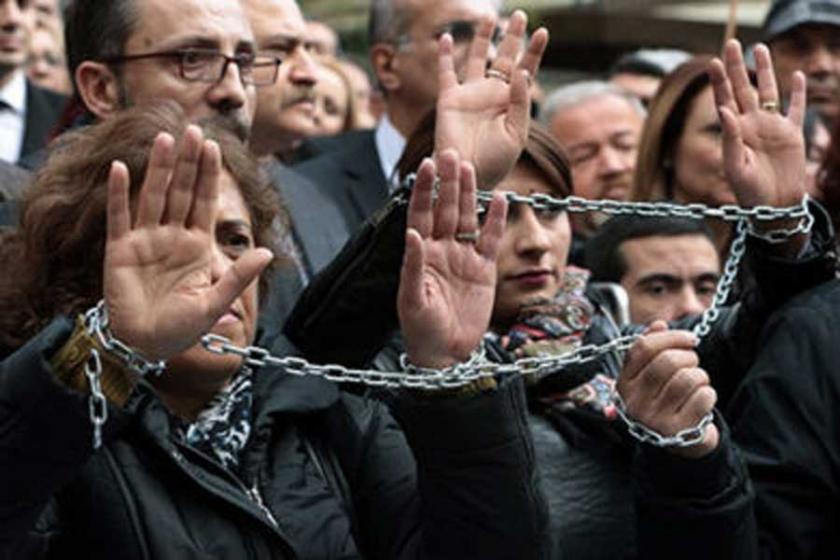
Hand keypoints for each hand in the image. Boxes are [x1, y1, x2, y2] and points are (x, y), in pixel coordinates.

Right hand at [103, 126, 272, 359]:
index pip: (204, 202)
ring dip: (159, 168)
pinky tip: (123, 168)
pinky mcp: (119, 250)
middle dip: (187, 161)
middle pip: (181, 191)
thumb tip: (266, 252)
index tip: (213, 146)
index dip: (208, 174)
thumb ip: (239, 276)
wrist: (145, 345)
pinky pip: (119, 216)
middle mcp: (171, 237)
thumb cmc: (181, 328)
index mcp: (196, 245)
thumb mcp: (215, 302)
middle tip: (193, 129)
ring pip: (153, 196)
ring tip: (166, 138)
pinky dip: (120, 193)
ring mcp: (145, 240)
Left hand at [398, 150, 506, 367]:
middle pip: (445, 209)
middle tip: (452, 153)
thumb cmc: (421, 328)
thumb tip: (413, 234)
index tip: (428, 164)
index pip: (421, 214)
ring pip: (467, 218)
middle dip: (448, 182)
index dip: (425, 190)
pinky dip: (495, 220)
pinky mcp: (483, 270)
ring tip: (471, 167)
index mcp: (420, 254)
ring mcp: (463, 257)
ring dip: (469, 193)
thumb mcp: (411, 300)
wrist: (446, 354)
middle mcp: (441, 250)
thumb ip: (412, 266)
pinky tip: (500, 199)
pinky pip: (489, 239)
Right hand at [434, 10, 547, 188]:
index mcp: (511, 102)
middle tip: (519, 15)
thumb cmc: (495, 161)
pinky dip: (443, 55)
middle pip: (503, 58)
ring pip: (476, 58)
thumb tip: (521, 71)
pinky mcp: (449, 99)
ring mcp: (470, 95)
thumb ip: (520, 101)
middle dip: (512, 36)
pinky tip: (444, 37)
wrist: (468, 174)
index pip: (525, 70)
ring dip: (482, 38)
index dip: (534, 51)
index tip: (542, 32)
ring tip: (490, 17)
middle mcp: (491, 94)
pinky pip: (446, 73)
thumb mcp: (517, 133)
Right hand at [617, 322, 718, 458]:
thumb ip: (651, 349)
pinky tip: (701, 401)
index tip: (690, 339)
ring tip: (697, 383)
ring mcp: (653, 418)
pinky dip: (709, 395)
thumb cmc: (664, 400)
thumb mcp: (650, 375)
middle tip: (694, 365)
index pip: (643, 347)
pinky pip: (703, 397)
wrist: (677, 442)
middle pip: (668, 361)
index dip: (671, 337)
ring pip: (688, 378)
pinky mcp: (676, 431)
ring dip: (701, 377)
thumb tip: (659, 324)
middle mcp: (633, 402)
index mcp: (624, 384)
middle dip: (689, 357)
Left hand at [710, 40, 805, 209]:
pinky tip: (796, 76)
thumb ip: (730, 138)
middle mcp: (752, 126)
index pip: (725, 100)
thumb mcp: (736, 167)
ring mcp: (772, 128)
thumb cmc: (749, 193)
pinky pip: (796, 109)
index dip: (719, 81)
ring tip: (760, 48)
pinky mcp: (792, 135)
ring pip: (768, 92)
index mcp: (735, 132)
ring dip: (765, 71)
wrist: (774, 208)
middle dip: (737, 67)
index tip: (712, 61)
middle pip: (743, 89)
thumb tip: (723, 108)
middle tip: (732, 43)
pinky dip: (797, 93)